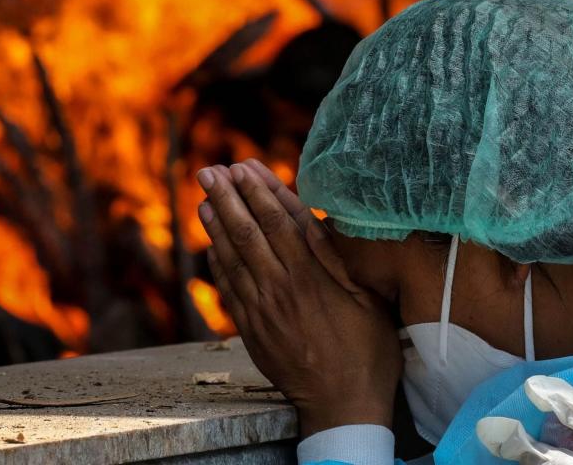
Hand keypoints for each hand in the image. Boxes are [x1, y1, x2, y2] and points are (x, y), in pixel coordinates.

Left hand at [197, 159, 400, 437]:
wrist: (342, 406)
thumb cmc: (367, 353)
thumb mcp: (367, 301)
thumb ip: (336, 260)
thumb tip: (313, 221)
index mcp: (310, 278)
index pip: (277, 223)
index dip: (258, 192)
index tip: (243, 167)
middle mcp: (280, 289)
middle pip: (246, 233)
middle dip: (227, 198)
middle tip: (210, 171)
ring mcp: (261, 311)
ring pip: (232, 259)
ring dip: (216, 225)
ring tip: (204, 198)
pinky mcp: (252, 331)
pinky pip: (228, 290)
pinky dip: (216, 264)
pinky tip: (210, 245)